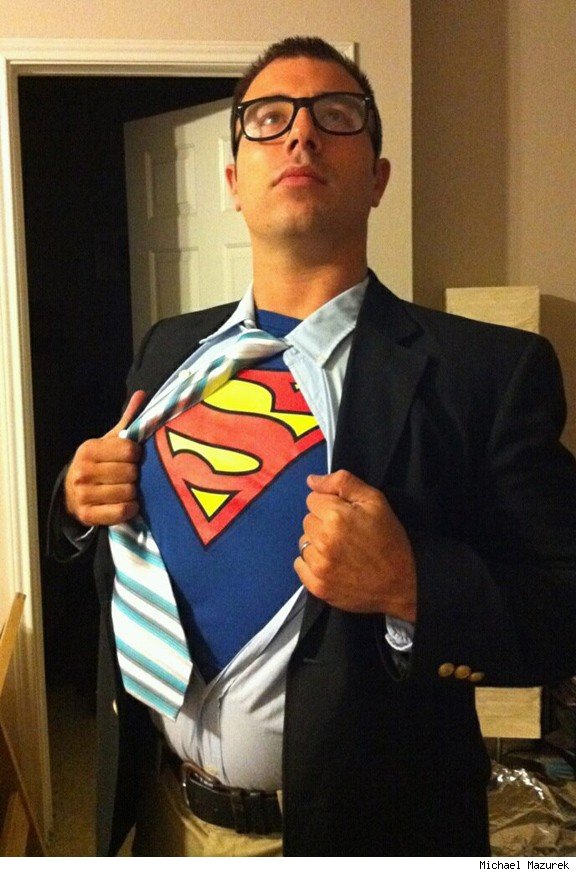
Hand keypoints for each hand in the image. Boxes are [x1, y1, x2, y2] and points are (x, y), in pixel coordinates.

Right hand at [64, 391, 145, 526]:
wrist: (73, 493)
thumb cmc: (99, 464)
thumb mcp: (110, 441)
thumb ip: (128, 420)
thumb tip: (142, 394)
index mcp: (89, 449)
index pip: (130, 449)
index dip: (137, 454)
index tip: (134, 457)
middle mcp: (82, 471)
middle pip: (131, 473)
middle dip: (135, 475)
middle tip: (130, 476)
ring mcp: (83, 495)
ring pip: (128, 493)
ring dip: (134, 493)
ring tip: (127, 489)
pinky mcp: (88, 515)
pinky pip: (122, 512)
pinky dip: (130, 509)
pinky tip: (127, 504)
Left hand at [294, 469, 416, 621]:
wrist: (401, 584)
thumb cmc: (389, 539)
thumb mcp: (375, 501)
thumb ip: (342, 482)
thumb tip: (311, 480)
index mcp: (336, 516)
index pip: (312, 499)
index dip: (330, 504)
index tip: (346, 516)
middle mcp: (322, 540)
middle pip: (307, 520)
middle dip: (323, 523)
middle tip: (346, 534)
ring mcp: (318, 566)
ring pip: (303, 542)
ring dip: (317, 543)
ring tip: (340, 550)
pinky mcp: (317, 586)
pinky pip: (299, 565)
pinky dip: (311, 563)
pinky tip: (331, 564)